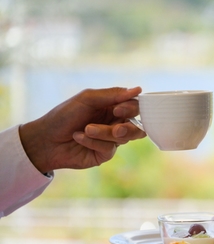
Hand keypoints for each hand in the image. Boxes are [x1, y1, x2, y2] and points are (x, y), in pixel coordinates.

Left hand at [19, 87, 145, 172]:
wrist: (46, 139)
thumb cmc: (64, 115)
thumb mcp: (87, 99)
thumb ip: (112, 94)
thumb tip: (138, 90)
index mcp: (114, 107)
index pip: (135, 107)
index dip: (131, 109)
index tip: (117, 109)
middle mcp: (116, 123)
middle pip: (137, 127)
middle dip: (128, 128)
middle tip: (116, 129)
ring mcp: (112, 140)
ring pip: (123, 138)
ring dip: (104, 133)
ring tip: (86, 130)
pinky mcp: (105, 154)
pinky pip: (109, 148)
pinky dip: (93, 142)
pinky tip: (78, 137)